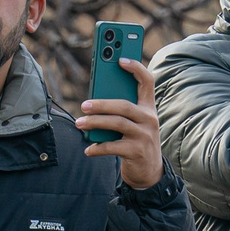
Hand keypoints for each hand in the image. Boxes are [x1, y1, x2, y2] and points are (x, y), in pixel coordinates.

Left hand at [78, 58, 165, 187]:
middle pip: (124, 105)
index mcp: (148, 107)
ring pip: (117, 123)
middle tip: (83, 105)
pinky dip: (98, 148)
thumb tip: (93, 104)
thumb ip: (120, 111)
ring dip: (95, 123)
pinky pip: (113, 146)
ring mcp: (144, 135)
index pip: (147, 81)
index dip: (136, 68)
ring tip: (80, 123)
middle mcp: (149, 119)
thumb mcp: (133, 123)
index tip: (120, 59)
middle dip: (101, 104)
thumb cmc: (135, 140)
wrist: (149, 171)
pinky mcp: (137, 151)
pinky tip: (89, 149)